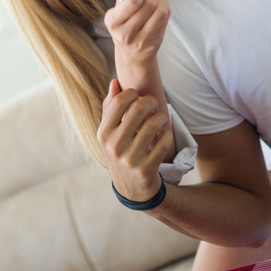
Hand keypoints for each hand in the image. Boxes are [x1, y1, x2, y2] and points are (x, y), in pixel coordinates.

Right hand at [98, 79, 172, 201]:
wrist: (131, 188)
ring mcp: (130, 158)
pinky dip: (167, 135)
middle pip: (139, 108)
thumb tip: (115, 82)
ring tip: (161, 119)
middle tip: (155, 104)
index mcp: (103, 133)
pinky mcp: (146, 168)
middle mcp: (114, 145)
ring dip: (162, 117)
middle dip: (151, 101)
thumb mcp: (109, 133)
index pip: (120, 101)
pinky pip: (164, 142)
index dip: (134, 93)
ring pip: (154, 124)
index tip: (139, 97)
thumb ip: (110, 107)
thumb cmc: (120, 152)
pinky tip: (164, 135)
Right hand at [104, 0, 170, 64]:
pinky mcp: (155, 41)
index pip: (131, 1)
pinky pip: (165, 17)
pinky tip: (158, 6)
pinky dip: (164, 6)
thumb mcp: (116, 12)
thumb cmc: (124, 29)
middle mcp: (126, 33)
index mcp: (113, 23)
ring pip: (159, 10)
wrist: (132, 55)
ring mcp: (142, 39)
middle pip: (147, 4)